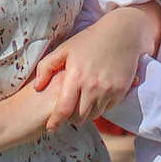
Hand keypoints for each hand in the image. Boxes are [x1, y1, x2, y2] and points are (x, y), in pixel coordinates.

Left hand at [33, 4, 160, 126]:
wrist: (122, 32)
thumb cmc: (90, 39)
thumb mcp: (65, 48)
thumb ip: (47, 67)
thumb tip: (37, 87)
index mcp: (76, 76)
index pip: (63, 109)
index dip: (55, 122)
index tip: (50, 129)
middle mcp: (93, 86)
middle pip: (79, 117)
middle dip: (71, 119)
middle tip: (68, 114)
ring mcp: (109, 89)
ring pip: (94, 115)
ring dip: (86, 114)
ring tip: (81, 106)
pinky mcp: (121, 91)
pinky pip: (108, 108)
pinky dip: (100, 107)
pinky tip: (96, 97)